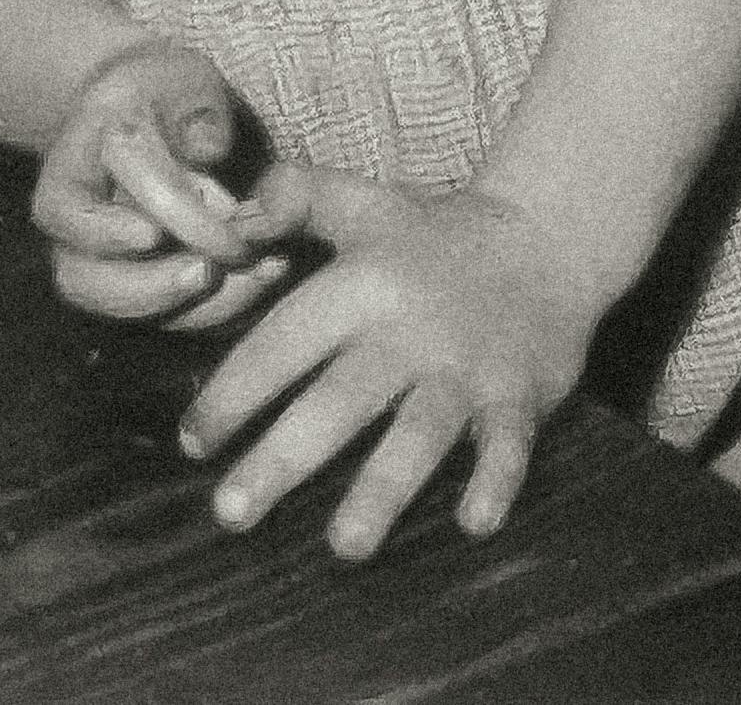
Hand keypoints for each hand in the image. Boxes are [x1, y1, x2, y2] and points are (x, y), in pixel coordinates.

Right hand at [35, 41, 291, 326]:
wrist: (152, 113)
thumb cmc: (171, 93)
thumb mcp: (186, 78)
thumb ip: (198, 108)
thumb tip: (207, 150)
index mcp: (76, 157)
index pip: (81, 204)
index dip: (118, 227)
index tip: (167, 231)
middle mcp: (73, 220)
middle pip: (79, 277)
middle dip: (145, 287)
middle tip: (207, 272)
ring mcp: (96, 258)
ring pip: (113, 308)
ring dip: (181, 306)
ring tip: (247, 278)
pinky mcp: (131, 282)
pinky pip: (158, 315)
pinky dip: (210, 309)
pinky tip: (261, 279)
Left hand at [179, 169, 602, 557]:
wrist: (548, 235)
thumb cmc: (434, 235)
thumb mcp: (364, 203)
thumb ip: (296, 196)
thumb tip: (237, 216)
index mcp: (365, 283)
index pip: (286, 340)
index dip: (234, 391)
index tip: (192, 443)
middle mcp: (412, 329)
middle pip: (341, 400)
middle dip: (284, 458)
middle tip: (231, 513)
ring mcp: (469, 365)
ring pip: (421, 433)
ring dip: (383, 489)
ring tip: (343, 546)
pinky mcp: (521, 392)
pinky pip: (509, 442)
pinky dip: (495, 481)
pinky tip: (472, 524)